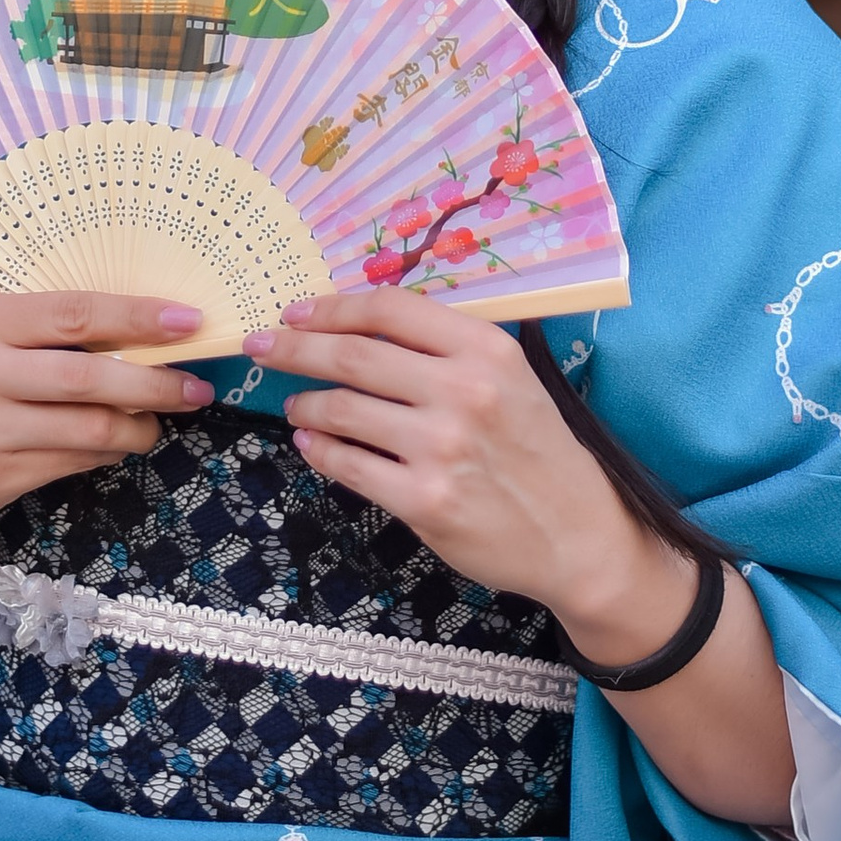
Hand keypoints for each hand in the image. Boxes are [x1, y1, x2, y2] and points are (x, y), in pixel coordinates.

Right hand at [0, 291, 208, 674]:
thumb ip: (41, 330)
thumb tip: (138, 330)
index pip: (76, 313)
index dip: (139, 317)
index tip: (191, 321)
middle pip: (91, 375)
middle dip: (156, 381)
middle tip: (196, 387)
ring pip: (91, 428)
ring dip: (138, 426)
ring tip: (159, 421)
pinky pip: (73, 462)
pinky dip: (107, 453)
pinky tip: (119, 444)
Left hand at [246, 291, 695, 664]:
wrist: (579, 534)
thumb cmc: (539, 450)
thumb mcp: (511, 380)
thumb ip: (449, 349)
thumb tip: (366, 322)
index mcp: (485, 350)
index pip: (389, 310)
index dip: (332, 307)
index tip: (296, 311)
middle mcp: (463, 391)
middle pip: (354, 356)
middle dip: (296, 347)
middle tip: (262, 346)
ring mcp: (442, 448)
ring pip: (343, 410)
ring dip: (307, 402)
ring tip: (297, 403)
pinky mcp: (424, 501)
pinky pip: (349, 465)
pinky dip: (319, 448)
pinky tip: (310, 441)